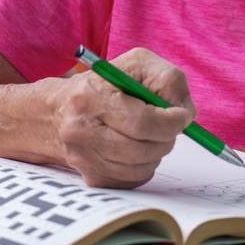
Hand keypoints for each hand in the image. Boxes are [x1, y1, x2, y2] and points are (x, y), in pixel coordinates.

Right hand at [53, 48, 195, 188]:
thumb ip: (167, 79)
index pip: (141, 122)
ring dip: (156, 152)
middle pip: (142, 150)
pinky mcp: (90, 177)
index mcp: (90, 96)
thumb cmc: (104, 84)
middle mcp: (80, 130)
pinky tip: (137, 148)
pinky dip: (144, 166)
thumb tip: (186, 111)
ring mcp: (83, 158)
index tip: (182, 116)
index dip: (170, 122)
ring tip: (150, 134)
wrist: (58, 110)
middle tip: (168, 126)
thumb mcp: (136, 64)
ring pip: (141, 168)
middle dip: (166, 138)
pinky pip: (133, 180)